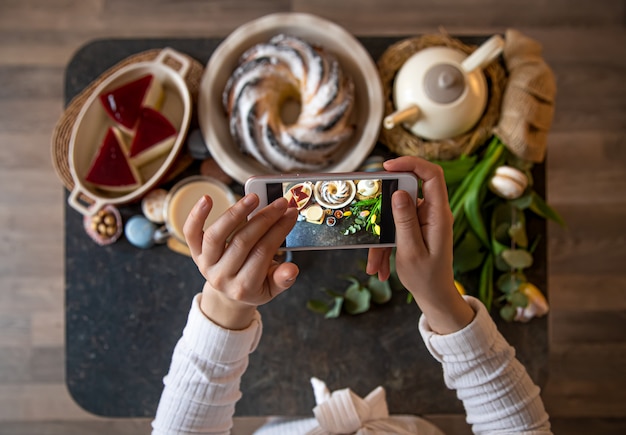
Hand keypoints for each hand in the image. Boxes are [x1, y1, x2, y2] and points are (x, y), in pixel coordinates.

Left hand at [183, 193, 298, 329]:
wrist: (229, 293)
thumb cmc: (254, 286)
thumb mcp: (272, 288)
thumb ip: (282, 279)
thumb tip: (292, 270)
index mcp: (244, 288)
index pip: (263, 254)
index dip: (279, 231)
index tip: (291, 213)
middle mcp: (222, 277)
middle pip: (242, 242)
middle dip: (264, 219)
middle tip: (280, 203)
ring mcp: (206, 263)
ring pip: (216, 236)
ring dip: (235, 213)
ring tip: (253, 198)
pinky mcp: (195, 252)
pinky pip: (191, 233)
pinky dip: (196, 215)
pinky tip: (207, 198)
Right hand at [367, 157, 473, 333]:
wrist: (434, 297)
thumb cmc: (426, 277)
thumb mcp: (410, 250)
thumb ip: (405, 221)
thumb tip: (398, 192)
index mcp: (439, 215)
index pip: (431, 175)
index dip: (411, 164)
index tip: (387, 167)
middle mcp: (433, 213)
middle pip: (406, 195)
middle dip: (384, 214)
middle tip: (371, 226)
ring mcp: (424, 220)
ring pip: (395, 216)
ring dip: (381, 239)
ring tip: (375, 264)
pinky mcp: (415, 228)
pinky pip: (395, 228)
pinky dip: (385, 246)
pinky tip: (380, 267)